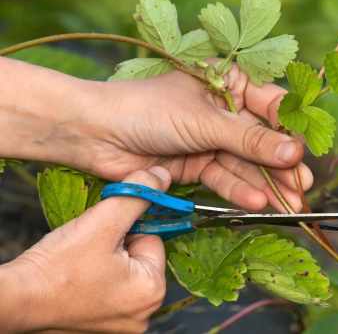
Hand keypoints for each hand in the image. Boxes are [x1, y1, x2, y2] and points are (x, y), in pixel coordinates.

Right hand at [0, 167, 170, 332]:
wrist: (17, 300)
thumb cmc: (57, 267)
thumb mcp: (103, 222)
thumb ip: (136, 195)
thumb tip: (162, 176)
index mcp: (152, 291)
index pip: (153, 239)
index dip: (126, 229)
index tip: (102, 235)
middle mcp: (144, 312)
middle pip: (139, 256)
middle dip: (117, 244)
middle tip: (88, 249)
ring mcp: (124, 322)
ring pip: (123, 270)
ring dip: (105, 259)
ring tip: (80, 263)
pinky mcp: (103, 323)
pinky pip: (109, 286)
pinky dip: (95, 277)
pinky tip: (76, 277)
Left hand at [78, 66, 310, 211]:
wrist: (96, 135)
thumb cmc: (149, 110)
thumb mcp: (206, 122)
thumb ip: (250, 140)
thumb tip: (294, 153)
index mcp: (228, 83)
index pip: (270, 105)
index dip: (289, 130)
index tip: (306, 152)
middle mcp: (223, 111)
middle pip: (261, 140)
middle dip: (281, 165)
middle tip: (302, 187)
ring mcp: (210, 140)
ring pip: (245, 163)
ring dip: (265, 184)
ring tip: (288, 203)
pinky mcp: (197, 165)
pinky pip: (224, 178)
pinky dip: (239, 190)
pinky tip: (257, 202)